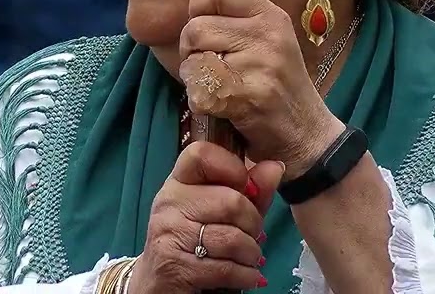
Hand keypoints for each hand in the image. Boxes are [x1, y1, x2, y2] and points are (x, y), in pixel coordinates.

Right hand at [129, 142, 281, 293]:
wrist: (159, 283)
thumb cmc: (195, 241)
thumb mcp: (223, 212)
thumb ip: (250, 190)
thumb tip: (275, 166)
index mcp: (178, 181)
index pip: (201, 154)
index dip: (232, 167)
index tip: (244, 187)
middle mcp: (169, 202)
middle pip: (231, 202)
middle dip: (253, 223)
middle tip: (252, 234)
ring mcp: (169, 234)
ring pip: (233, 238)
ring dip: (252, 254)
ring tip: (249, 257)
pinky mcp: (176, 266)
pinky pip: (227, 268)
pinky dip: (246, 275)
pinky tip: (247, 275)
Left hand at [175, 0, 343, 177]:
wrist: (307, 134)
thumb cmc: (274, 83)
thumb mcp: (254, 38)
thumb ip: (217, 7)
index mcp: (269, 14)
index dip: (200, 5)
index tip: (206, 27)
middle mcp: (268, 34)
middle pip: (196, 28)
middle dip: (192, 51)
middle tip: (213, 67)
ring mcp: (262, 64)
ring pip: (194, 61)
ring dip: (196, 79)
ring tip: (219, 87)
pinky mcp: (251, 96)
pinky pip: (200, 92)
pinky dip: (202, 104)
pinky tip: (221, 107)